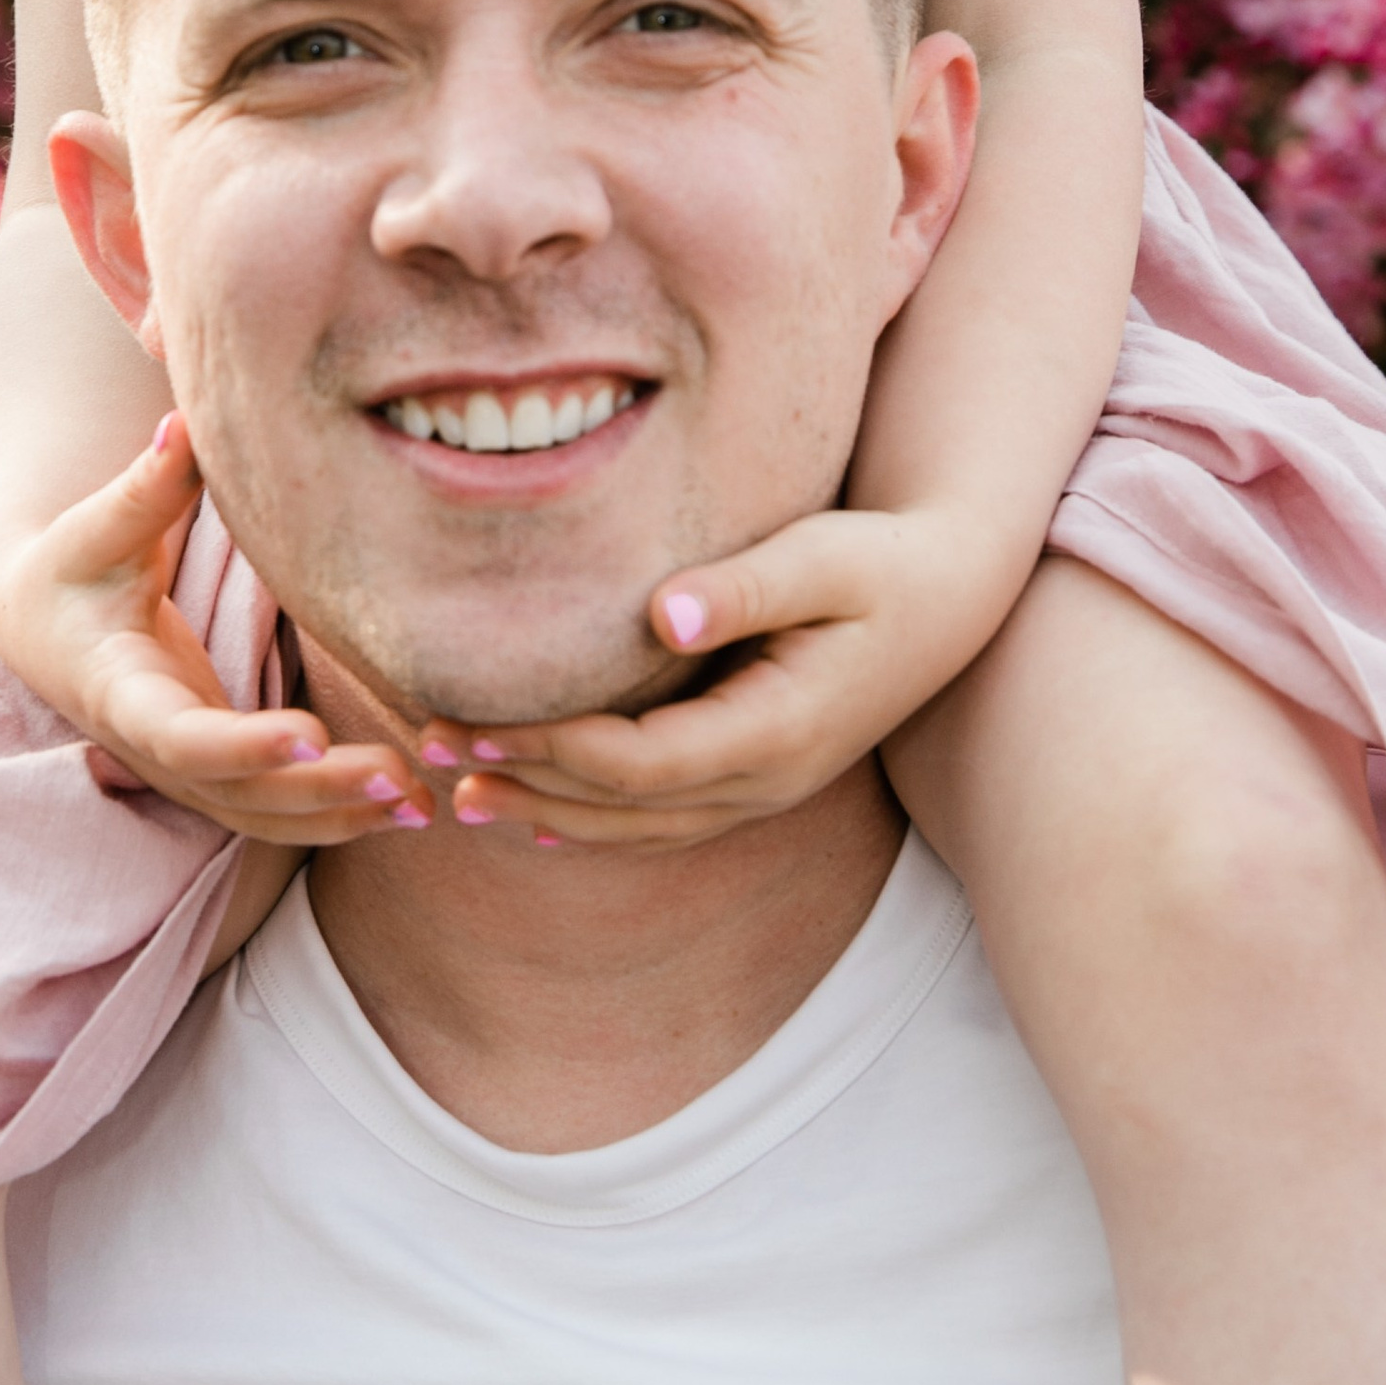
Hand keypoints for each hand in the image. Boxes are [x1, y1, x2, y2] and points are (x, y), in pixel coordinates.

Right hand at [0, 414, 430, 845]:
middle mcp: (155, 751)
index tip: (311, 734)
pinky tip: (407, 805)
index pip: (183, 737)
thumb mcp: (99, 528)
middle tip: (399, 776)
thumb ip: (146, 488)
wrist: (45, 627)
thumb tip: (182, 425)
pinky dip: (338, 817)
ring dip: (342, 815)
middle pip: (241, 794)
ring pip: (266, 818)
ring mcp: (187, 774)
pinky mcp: (217, 774)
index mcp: (121, 693)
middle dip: (320, 792)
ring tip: (423, 804)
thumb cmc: (75, 565)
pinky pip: (279, 814)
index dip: (244, 747)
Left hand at [425, 506, 998, 847]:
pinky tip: (541, 814)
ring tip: (461, 794)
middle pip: (624, 808)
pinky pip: (664, 819)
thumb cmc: (885, 561)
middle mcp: (769, 780)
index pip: (639, 763)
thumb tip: (663, 616)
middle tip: (430, 755)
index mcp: (779, 730)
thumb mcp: (827, 556)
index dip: (549, 749)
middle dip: (524, 784)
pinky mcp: (761, 775)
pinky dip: (595, 820)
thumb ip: (747, 587)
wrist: (955, 595)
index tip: (470, 721)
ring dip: (547, 811)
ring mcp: (767, 789)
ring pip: (640, 828)